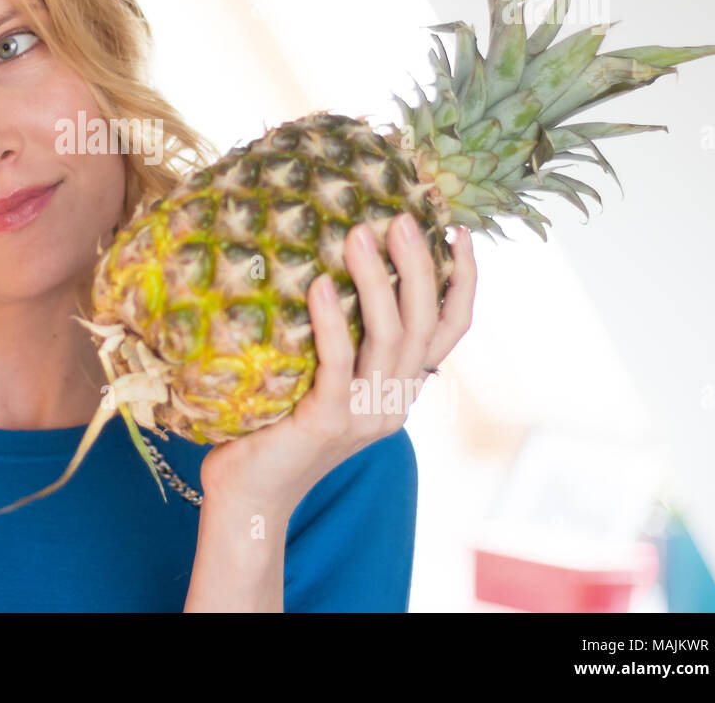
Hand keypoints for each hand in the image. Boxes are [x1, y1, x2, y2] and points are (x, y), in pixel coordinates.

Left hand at [198, 213, 476, 520]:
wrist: (250, 495)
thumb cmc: (277, 425)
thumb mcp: (323, 377)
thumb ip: (342, 337)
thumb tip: (324, 257)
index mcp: (401, 388)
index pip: (450, 329)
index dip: (463, 280)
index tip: (458, 230)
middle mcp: (394, 403)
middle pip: (424, 324)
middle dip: (418, 266)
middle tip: (398, 219)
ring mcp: (364, 416)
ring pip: (389, 337)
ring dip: (376, 281)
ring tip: (358, 234)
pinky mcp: (327, 422)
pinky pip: (338, 363)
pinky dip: (332, 320)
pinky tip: (318, 283)